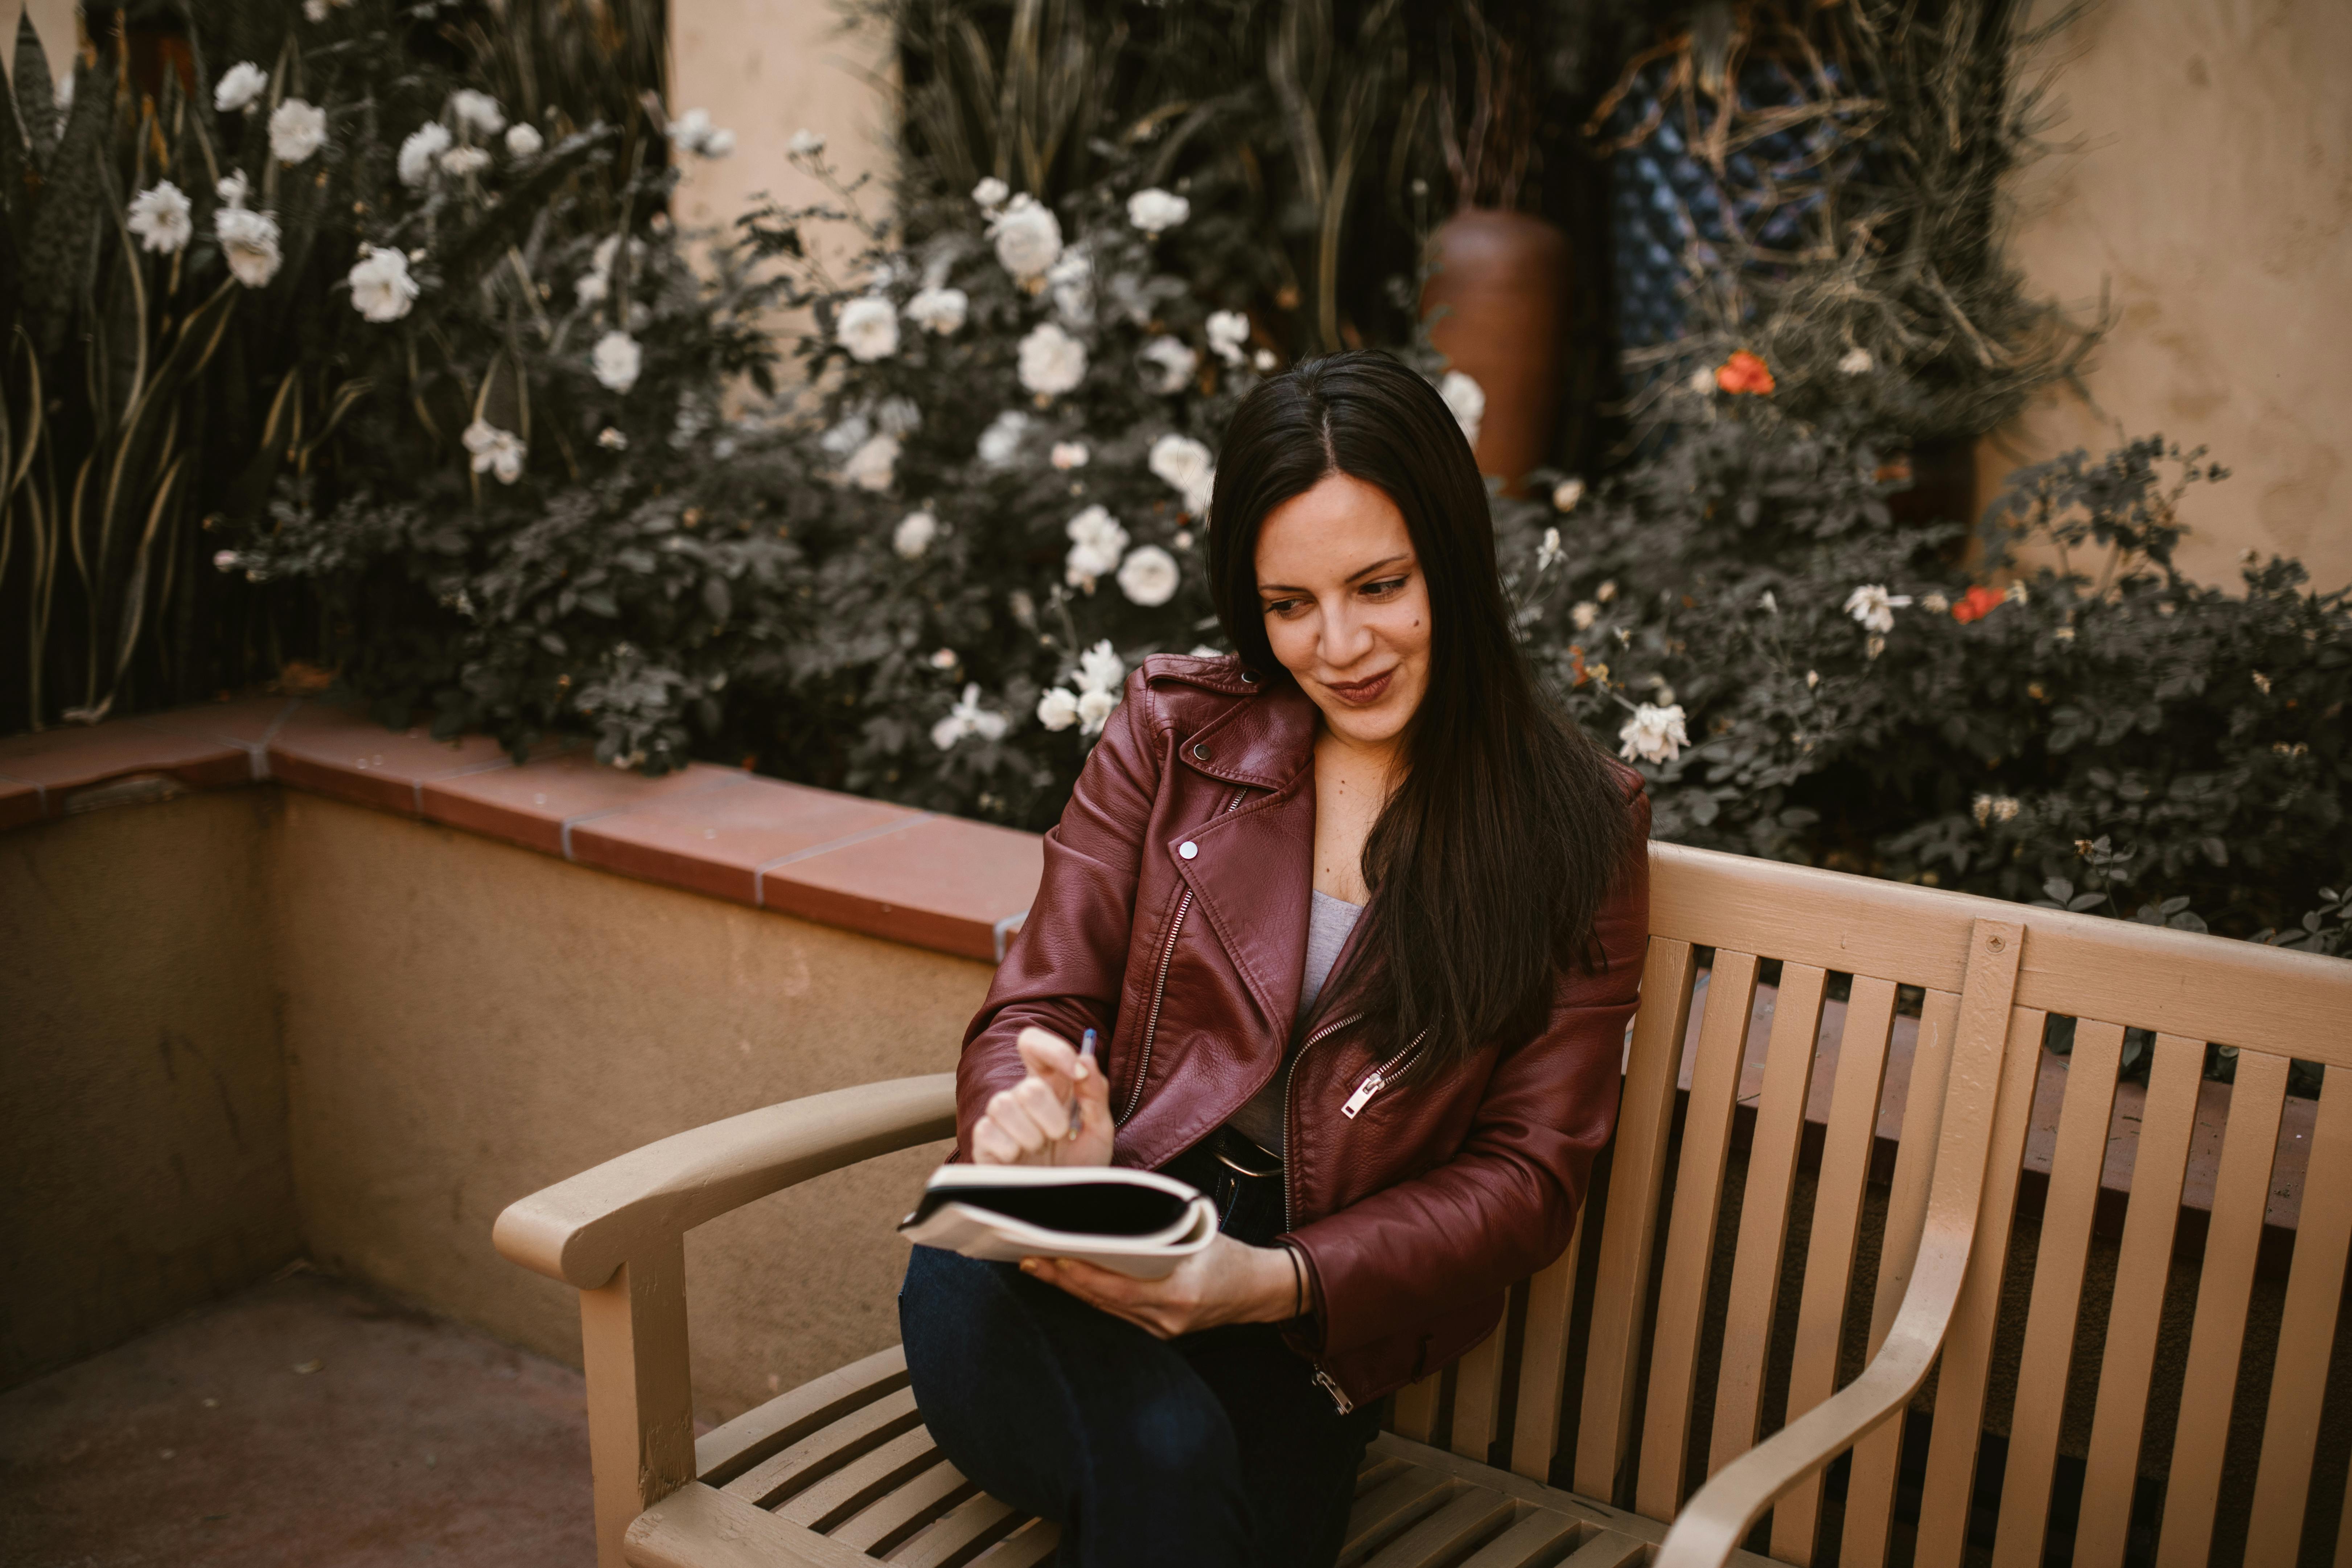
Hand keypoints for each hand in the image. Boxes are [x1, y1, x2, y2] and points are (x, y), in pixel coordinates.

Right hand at [969, 1026, 1114, 1166]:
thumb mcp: (1099, 1130)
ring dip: (1031, 1134)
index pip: (1033, 1044)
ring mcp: (1000, 1119)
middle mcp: (1021, 1097)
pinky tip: (1019, 1160)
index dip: (1053, 1049)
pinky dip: (1010, 1149)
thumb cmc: (1080, 1166)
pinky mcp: (983, 1142)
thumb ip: (1095, 1093)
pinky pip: (988, 1131)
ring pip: (1004, 1104)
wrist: (1063, 1206)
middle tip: (1060, 1136)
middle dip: (1051, 1116)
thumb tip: (1086, 1058)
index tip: (1076, 1072)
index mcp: (1049, 1085)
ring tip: (1039, 1150)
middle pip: (1028, 1085)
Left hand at [1021, 1235, 1302, 1337]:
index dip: (1082, 1273)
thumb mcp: (1197, 1231)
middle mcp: (1166, 1318)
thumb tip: (1113, 1208)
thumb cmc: (1227, 1254)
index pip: (1117, 1287)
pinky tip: (1070, 1284)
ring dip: (1071, 1290)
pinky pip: (1117, 1316)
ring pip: (1105, 1310)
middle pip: (1103, 1300)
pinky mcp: (1159, 1333)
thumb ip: (1159, 1225)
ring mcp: (1162, 1330)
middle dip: (1063, 1280)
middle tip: (1029, 1260)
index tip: (1054, 1256)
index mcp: (1178, 1292)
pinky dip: (1093, 1298)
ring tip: (1039, 1268)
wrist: (1258, 1289)